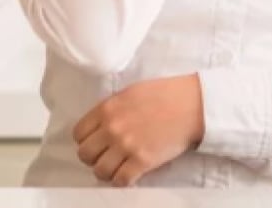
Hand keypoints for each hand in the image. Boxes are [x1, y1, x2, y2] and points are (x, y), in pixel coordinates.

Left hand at [74, 74, 205, 186]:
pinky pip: (120, 180)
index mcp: (107, 109)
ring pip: (100, 171)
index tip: (96, 142)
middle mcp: (112, 128)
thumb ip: (112, 108)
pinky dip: (122, 180)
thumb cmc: (165, 94)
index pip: (78, 134)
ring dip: (107, 171)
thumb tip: (100, 124)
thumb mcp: (131, 92)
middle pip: (85, 154)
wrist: (193, 104)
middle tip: (106, 156)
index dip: (86, 140)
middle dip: (93, 157)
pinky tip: (129, 174)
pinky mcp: (142, 161)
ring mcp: (127, 146)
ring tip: (117, 167)